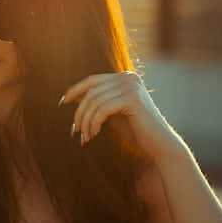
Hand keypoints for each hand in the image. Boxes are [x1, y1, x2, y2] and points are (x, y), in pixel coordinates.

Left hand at [58, 71, 176, 159]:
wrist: (159, 145)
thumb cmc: (135, 131)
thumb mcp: (111, 114)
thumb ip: (97, 103)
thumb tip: (73, 96)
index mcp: (125, 78)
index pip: (92, 80)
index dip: (75, 90)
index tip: (62, 102)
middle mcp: (129, 78)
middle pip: (91, 91)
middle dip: (80, 112)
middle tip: (75, 130)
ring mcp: (132, 86)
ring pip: (95, 101)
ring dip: (86, 121)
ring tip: (86, 137)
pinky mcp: (133, 98)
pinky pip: (103, 109)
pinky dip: (94, 123)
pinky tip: (95, 134)